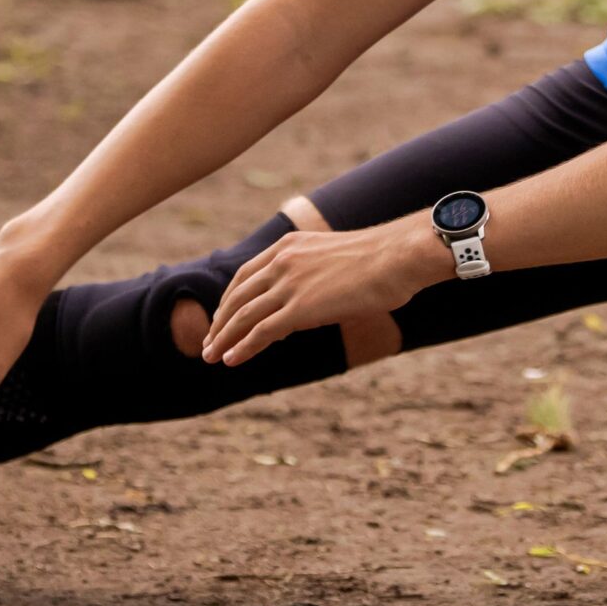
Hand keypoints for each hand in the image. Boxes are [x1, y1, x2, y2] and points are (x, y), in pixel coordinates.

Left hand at [198, 218, 441, 367]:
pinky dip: (242, 347)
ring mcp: (289, 284)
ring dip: (224, 338)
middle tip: (209, 342)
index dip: (230, 299)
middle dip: (220, 322)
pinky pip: (261, 331)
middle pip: (238, 296)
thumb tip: (309, 301)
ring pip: (243, 316)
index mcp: (288, 245)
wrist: (397, 257)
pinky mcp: (299, 308)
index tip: (222, 317)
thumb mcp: (335, 259)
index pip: (246, 275)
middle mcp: (282, 261)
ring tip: (211, 356)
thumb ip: (313, 275)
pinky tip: (231, 360)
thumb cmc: (380, 260)